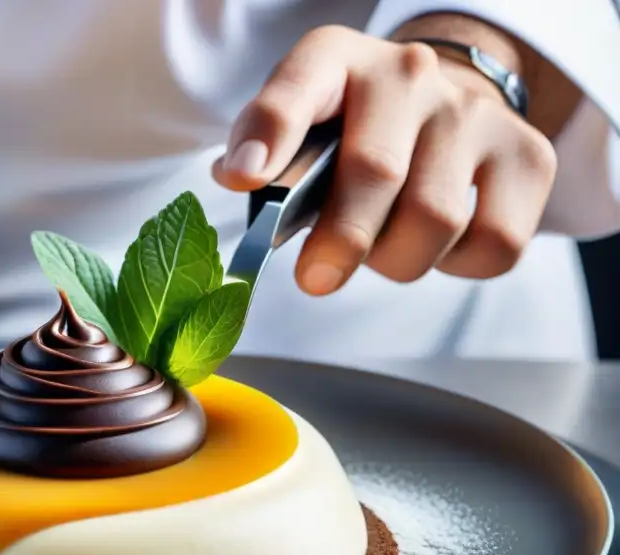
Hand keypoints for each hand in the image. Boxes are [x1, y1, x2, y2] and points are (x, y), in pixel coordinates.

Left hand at [213, 25, 557, 295]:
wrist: (440, 103)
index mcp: (335, 61)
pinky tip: (435, 245)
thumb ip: (267, 152)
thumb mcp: (300, 126)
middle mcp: (408, 74)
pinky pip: (495, 241)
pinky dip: (456, 266)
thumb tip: (243, 180)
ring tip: (381, 250)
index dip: (269, 135)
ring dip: (396, 260)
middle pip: (376, 172)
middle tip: (316, 278)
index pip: (299, 87)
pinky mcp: (527, 155)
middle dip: (341, 241)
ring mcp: (473, 112)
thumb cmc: (353, 131)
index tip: (243, 180)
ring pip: (435, 218)